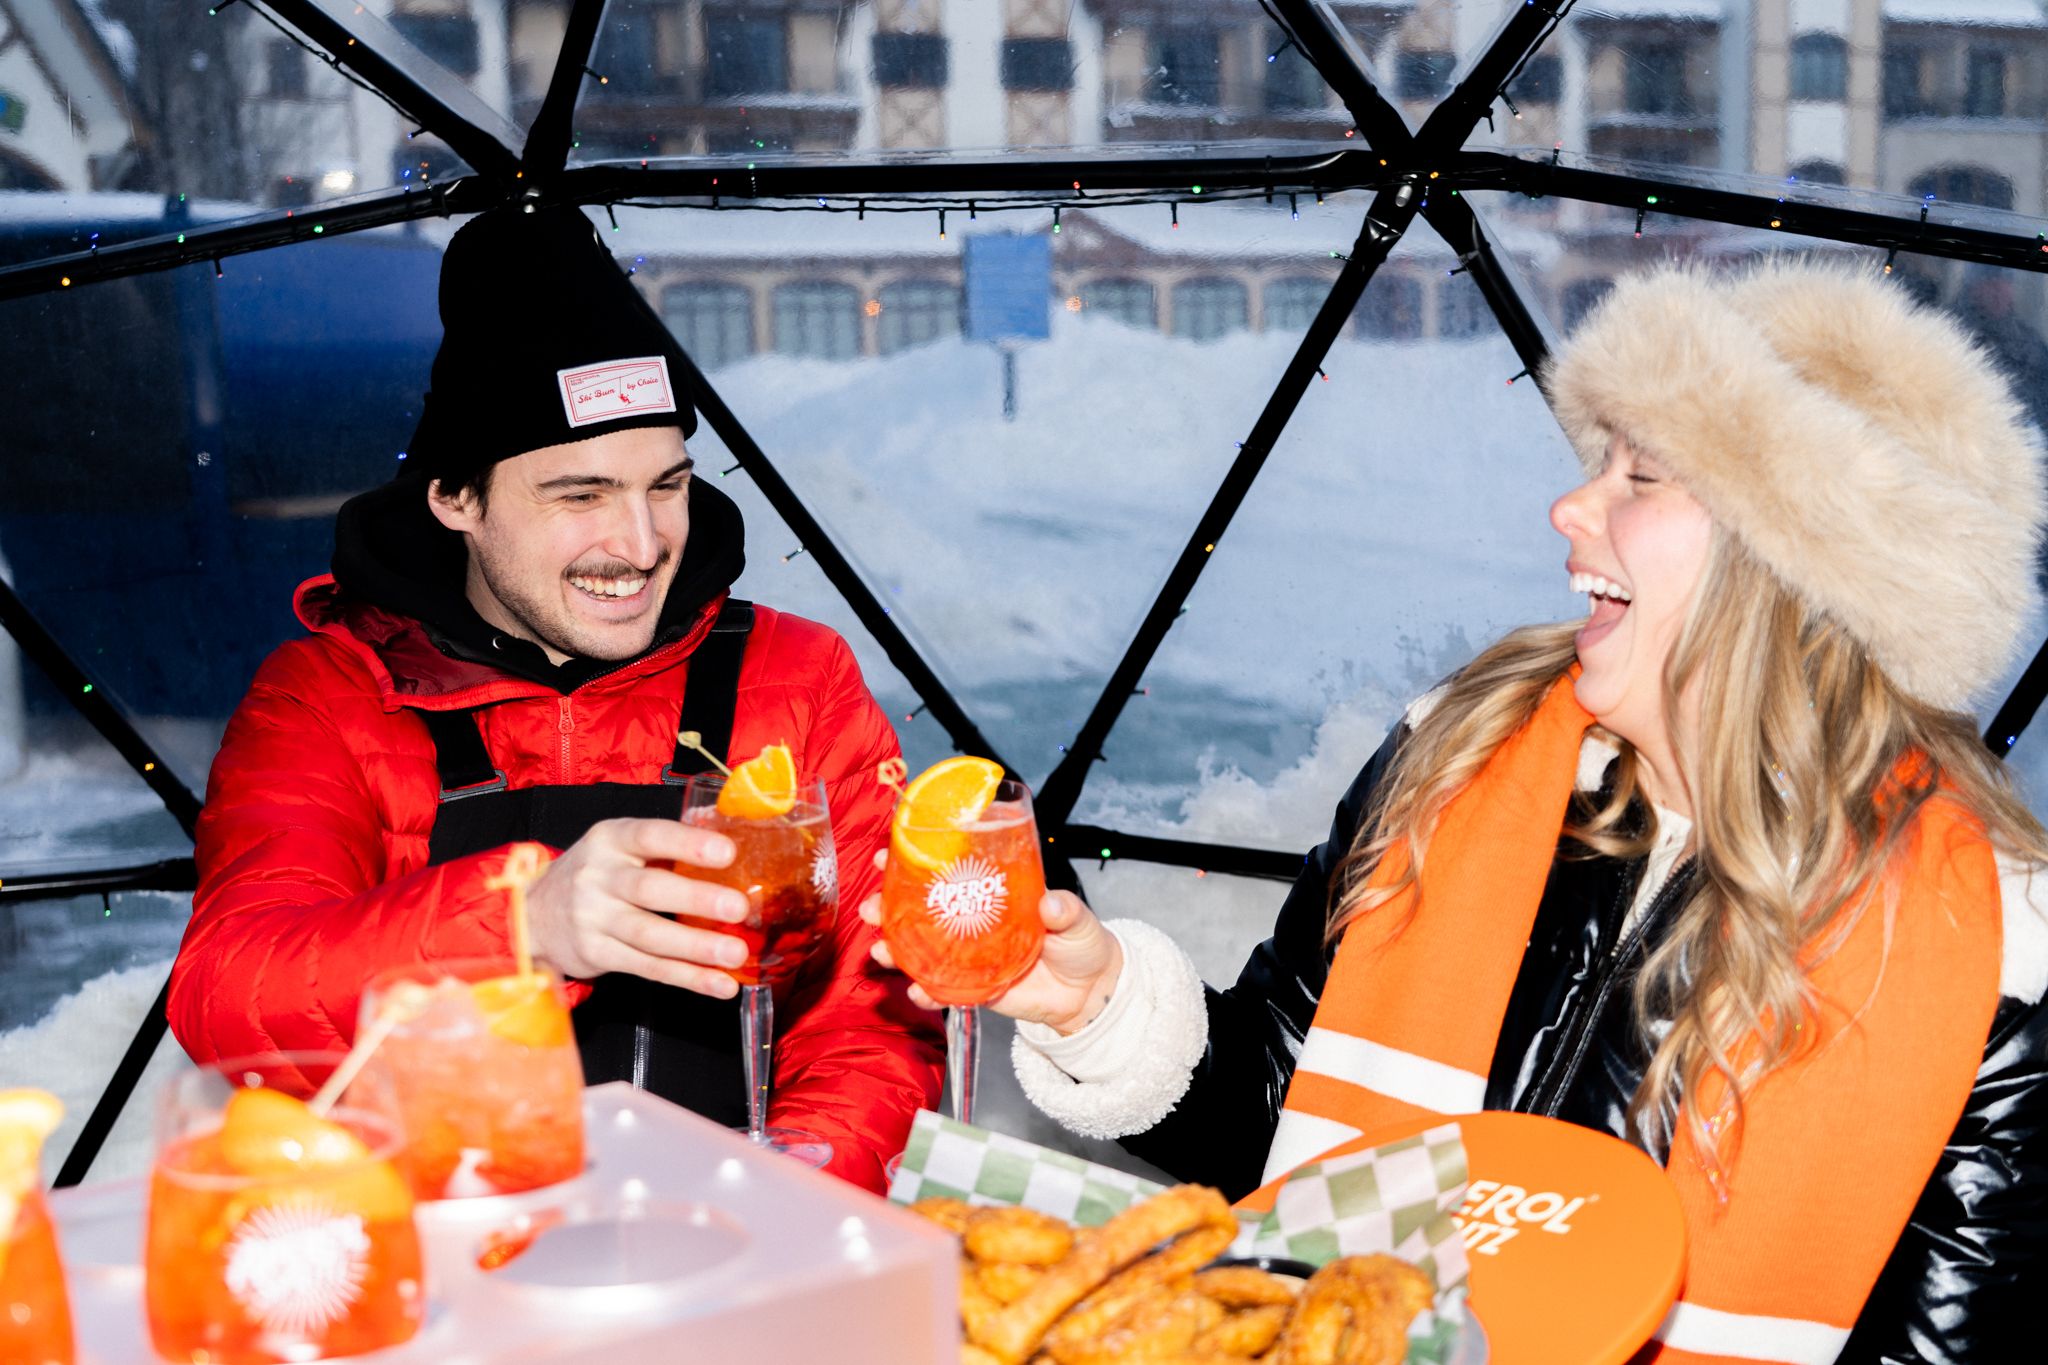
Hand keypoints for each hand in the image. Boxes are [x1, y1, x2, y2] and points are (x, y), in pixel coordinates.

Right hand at [519, 818, 752, 998]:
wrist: (535, 912)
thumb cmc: (597, 873)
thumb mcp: (620, 845)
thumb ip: (668, 841)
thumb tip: (730, 834)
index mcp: (611, 840)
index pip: (650, 836)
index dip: (688, 843)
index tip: (727, 851)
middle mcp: (598, 878)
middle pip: (650, 890)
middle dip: (696, 899)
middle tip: (738, 908)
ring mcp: (594, 920)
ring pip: (649, 935)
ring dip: (696, 947)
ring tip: (736, 953)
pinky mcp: (597, 955)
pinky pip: (648, 967)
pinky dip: (688, 977)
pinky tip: (720, 983)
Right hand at [856, 850, 1124, 1034]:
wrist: (1089, 994)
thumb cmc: (1080, 944)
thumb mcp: (1076, 918)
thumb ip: (1064, 910)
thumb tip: (1050, 905)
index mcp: (990, 894)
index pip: (945, 872)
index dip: (912, 862)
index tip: (886, 855)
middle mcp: (972, 922)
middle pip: (919, 911)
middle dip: (886, 908)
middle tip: (870, 908)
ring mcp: (968, 956)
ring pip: (920, 950)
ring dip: (895, 950)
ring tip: (881, 951)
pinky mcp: (973, 988)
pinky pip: (942, 990)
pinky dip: (926, 993)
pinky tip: (917, 992)